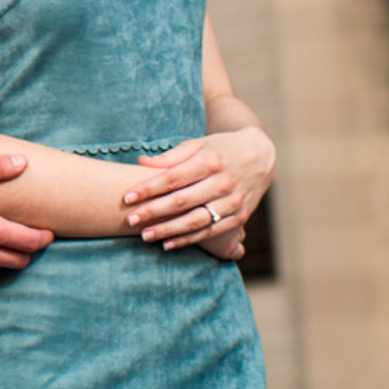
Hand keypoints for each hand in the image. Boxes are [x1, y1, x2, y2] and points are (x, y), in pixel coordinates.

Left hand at [125, 126, 274, 250]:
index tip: (127, 197)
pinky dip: (189, 240)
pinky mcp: (240, 217)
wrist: (261, 156)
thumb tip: (141, 163)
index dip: (148, 188)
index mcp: (210, 161)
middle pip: (182, 201)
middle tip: (129, 219)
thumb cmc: (221, 148)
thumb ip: (171, 156)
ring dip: (168, 230)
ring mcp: (233, 202)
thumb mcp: (198, 145)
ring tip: (145, 236)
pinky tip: (168, 244)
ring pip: (196, 221)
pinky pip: (210, 232)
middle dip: (153, 212)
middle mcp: (223, 183)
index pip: (173, 178)